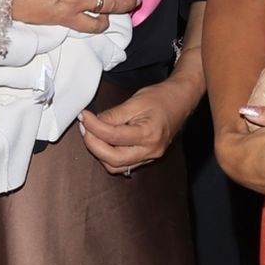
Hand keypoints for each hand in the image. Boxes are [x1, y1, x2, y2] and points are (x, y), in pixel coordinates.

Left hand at [79, 72, 195, 173]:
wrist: (180, 101)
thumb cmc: (162, 98)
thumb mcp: (135, 101)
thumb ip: (113, 115)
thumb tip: (92, 123)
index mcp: (149, 134)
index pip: (113, 137)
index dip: (93, 127)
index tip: (84, 117)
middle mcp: (150, 150)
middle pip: (113, 159)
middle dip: (93, 144)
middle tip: (85, 128)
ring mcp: (149, 157)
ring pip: (116, 166)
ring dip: (100, 153)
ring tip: (93, 134)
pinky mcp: (146, 158)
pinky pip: (123, 165)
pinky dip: (109, 156)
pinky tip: (104, 142)